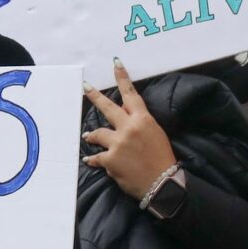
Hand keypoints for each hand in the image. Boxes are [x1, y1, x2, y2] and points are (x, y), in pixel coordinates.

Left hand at [83, 62, 174, 197]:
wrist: (162, 184)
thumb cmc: (162, 159)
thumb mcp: (155, 134)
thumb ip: (139, 123)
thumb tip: (123, 116)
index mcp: (143, 120)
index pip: (131, 95)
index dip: (122, 79)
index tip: (116, 64)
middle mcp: (129, 128)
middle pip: (107, 107)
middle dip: (94, 96)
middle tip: (85, 87)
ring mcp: (118, 143)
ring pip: (97, 133)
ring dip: (92, 136)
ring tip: (89, 137)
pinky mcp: (110, 159)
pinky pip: (95, 157)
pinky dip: (93, 159)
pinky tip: (90, 160)